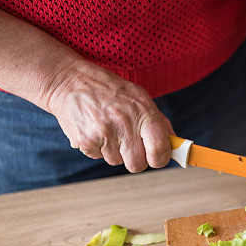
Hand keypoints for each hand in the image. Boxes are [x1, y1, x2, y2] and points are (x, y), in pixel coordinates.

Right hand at [41, 59, 173, 171]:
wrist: (70, 80)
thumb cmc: (110, 90)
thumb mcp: (139, 97)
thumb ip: (159, 122)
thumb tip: (175, 145)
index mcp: (143, 112)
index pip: (159, 149)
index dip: (160, 159)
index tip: (157, 158)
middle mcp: (124, 124)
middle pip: (137, 165)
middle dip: (135, 159)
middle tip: (130, 145)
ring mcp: (104, 134)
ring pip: (117, 162)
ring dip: (114, 151)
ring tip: (108, 129)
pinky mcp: (85, 141)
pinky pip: (98, 157)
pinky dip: (97, 148)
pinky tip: (94, 130)